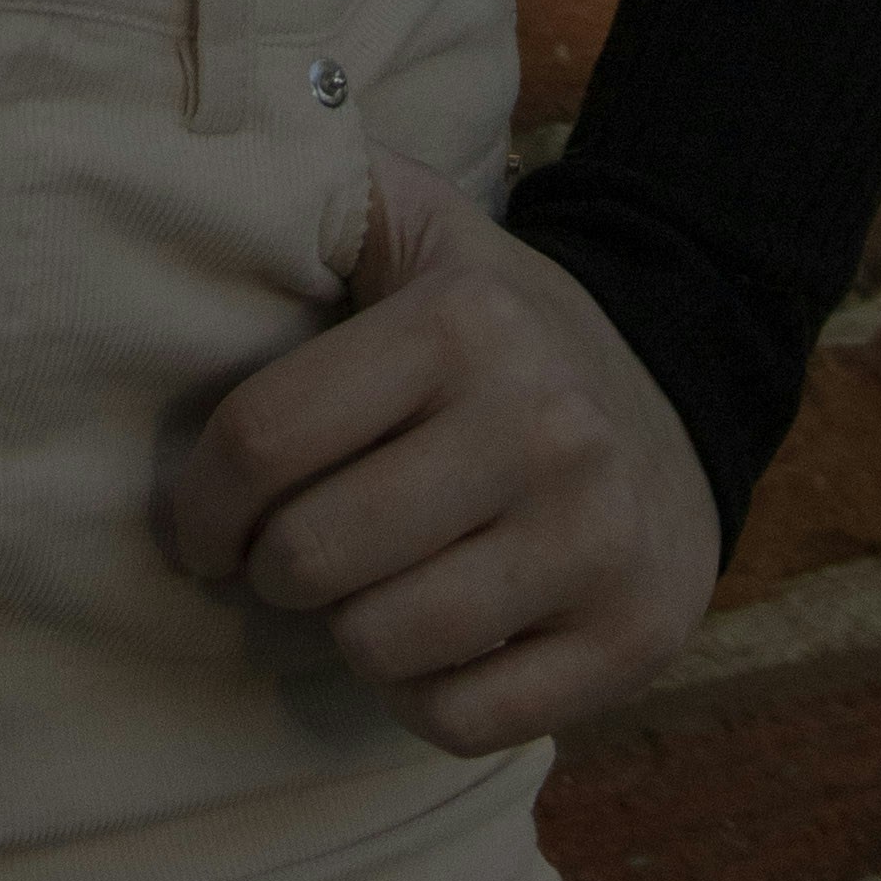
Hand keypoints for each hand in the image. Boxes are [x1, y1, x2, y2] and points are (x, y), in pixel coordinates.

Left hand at [161, 147, 720, 749]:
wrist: (679, 396)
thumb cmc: (499, 325)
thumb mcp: (424, 229)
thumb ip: (326, 186)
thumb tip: (214, 160)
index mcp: (466, 320)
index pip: (264, 439)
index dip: (201, 501)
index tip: (204, 522)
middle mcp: (542, 424)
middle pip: (313, 556)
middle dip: (273, 570)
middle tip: (289, 554)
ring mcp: (595, 537)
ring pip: (383, 647)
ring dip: (348, 632)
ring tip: (364, 589)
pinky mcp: (633, 634)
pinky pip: (463, 720)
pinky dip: (422, 697)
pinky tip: (436, 640)